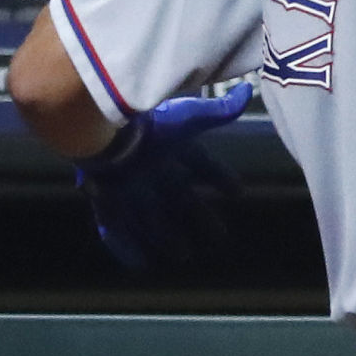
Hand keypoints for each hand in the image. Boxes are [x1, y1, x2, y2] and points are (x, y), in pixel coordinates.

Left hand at [74, 81, 253, 268]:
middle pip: (178, 199)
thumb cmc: (152, 126)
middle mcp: (153, 170)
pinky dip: (127, 247)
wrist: (106, 131)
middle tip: (216, 238)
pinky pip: (116, 229)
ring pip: (150, 218)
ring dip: (165, 236)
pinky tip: (140, 265)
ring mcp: (129, 188)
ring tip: (182, 256)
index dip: (220, 177)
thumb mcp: (191, 118)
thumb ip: (219, 111)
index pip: (201, 163)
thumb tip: (248, 90)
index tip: (237, 192)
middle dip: (197, 217)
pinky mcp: (107, 202)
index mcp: (173, 148)